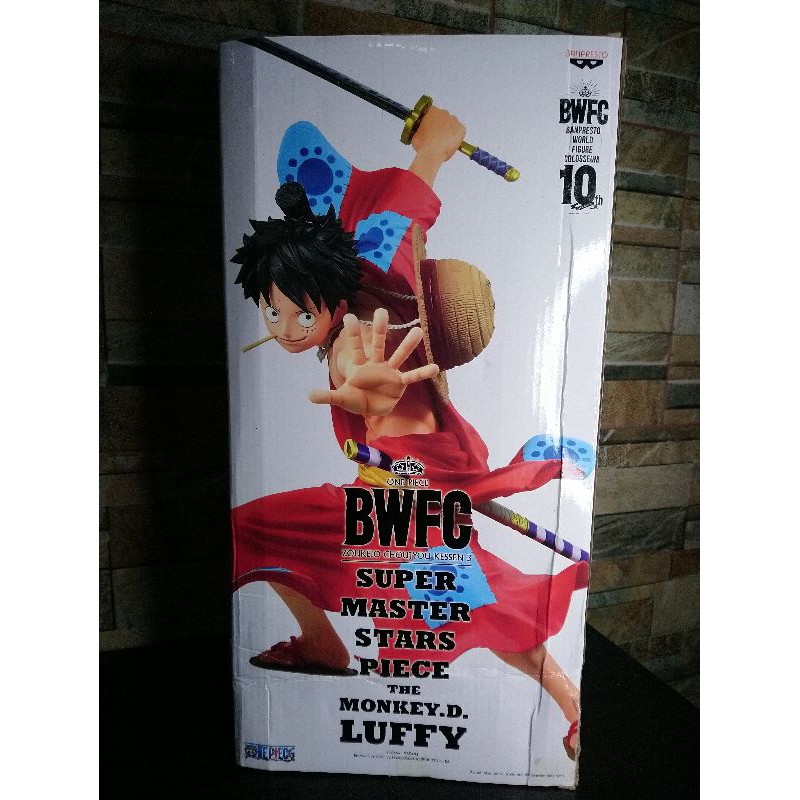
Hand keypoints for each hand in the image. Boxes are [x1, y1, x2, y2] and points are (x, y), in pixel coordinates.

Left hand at [308, 309, 438, 415]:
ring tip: (418, 330)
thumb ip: (327, 396)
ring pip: (399, 355)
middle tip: (381, 312)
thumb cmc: (356, 399)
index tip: (350, 316)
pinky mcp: (399, 383)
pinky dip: (422, 373)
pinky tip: (435, 367)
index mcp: (360, 366)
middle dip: (379, 330)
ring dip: (408, 344)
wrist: (371, 410)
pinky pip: (412, 377)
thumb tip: (308, 395)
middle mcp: (376, 365)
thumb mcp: (340, 399)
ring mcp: (389, 372)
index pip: (355, 347)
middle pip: (378, 344)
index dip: (353, 334)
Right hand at [409, 106, 465, 187]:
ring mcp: (454, 120)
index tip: (432, 129)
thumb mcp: (415, 134)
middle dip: (442, 126)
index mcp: (431, 110)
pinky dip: (457, 138)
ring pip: (452, 125)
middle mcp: (443, 112)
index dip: (432, 122)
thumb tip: (422, 132)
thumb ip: (420, 129)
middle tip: (438, 137)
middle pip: (444, 118)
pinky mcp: (461, 128)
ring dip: (449, 131)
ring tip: (444, 142)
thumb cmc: (423, 145)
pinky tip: (450, 144)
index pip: (433, 113)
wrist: (432, 153)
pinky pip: (460, 132)